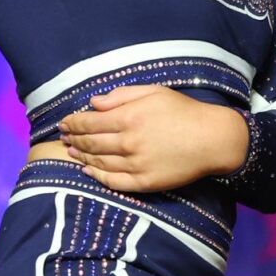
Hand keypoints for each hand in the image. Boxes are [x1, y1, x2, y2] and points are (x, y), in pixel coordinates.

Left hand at [58, 86, 248, 192]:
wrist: (212, 139)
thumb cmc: (184, 111)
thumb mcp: (154, 92)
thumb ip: (121, 96)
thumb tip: (94, 102)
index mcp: (128, 118)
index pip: (89, 122)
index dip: (73, 122)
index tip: (64, 122)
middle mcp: (128, 142)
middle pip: (90, 143)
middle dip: (73, 139)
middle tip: (63, 137)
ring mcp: (136, 165)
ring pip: (98, 163)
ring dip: (81, 157)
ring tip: (71, 152)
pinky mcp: (145, 182)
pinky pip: (114, 182)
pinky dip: (97, 177)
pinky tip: (89, 172)